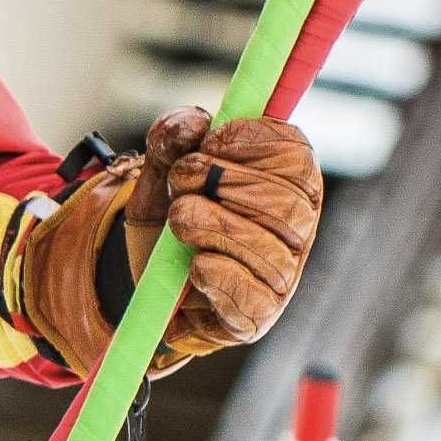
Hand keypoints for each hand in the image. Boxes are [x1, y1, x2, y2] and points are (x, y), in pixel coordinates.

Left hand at [130, 107, 322, 355]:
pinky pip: (253, 298)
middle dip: (227, 184)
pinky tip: (195, 265)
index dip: (253, 143)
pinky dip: (219, 276)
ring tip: (179, 220)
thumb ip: (173, 139)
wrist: (142, 273)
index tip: (210, 141)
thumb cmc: (171, 212)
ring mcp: (280, 277)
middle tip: (182, 182)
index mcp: (287, 184)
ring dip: (215, 227)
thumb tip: (193, 124)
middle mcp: (295, 231)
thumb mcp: (163, 168)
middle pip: (289, 204)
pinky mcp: (256, 316)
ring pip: (271, 253)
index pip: (298, 156)